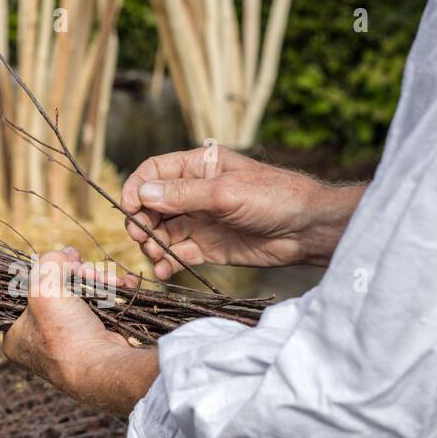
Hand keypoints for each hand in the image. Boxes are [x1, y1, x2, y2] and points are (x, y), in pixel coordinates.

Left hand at [3, 248, 159, 415]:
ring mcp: (67, 341)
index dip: (46, 270)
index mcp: (16, 333)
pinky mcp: (93, 340)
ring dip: (100, 282)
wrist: (102, 368)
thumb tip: (66, 254)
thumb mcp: (44, 286)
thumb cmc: (64, 333)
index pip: (27, 290)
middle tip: (88, 266)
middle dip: (78, 274)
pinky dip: (111, 294)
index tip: (65, 259)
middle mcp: (38, 339)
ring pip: (81, 296)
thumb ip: (49, 262)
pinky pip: (99, 308)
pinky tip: (125, 286)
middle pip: (57, 289)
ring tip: (116, 280)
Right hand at [121, 146, 365, 278]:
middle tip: (142, 237)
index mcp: (199, 166)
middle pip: (152, 204)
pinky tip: (164, 271)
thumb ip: (183, 195)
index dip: (137, 187)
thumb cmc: (274, 198)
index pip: (154, 171)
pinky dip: (167, 263)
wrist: (307, 229)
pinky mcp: (208, 246)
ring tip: (157, 257)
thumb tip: (143, 193)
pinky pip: (178, 254)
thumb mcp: (226, 193)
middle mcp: (195, 192)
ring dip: (153, 244)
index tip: (130, 208)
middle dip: (141, 221)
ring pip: (162, 231)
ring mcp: (200, 220)